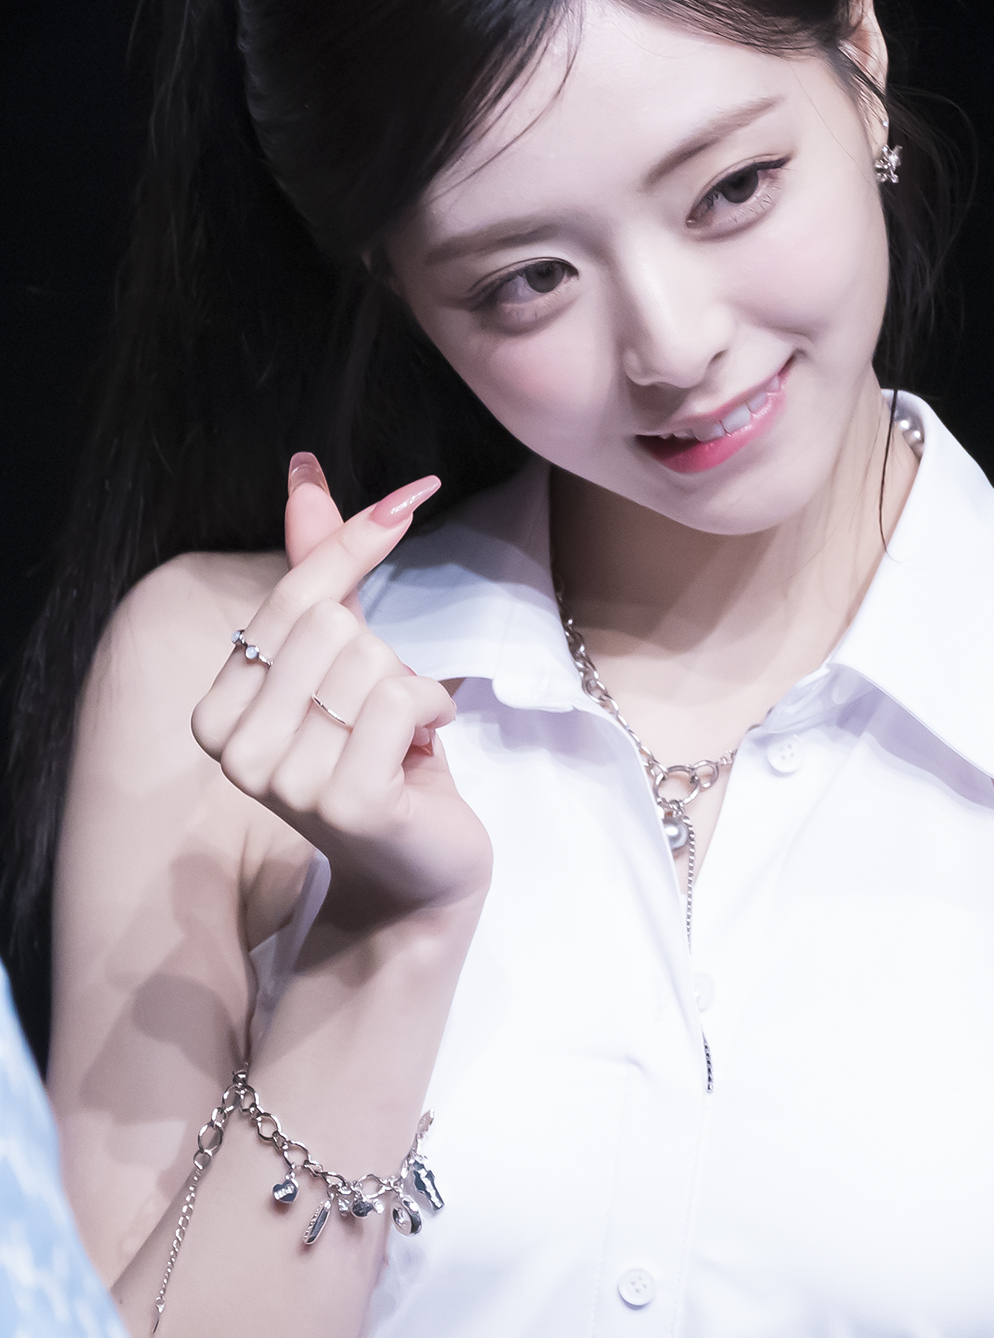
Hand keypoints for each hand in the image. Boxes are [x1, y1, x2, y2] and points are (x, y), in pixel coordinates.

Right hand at [191, 455, 491, 926]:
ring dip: (411, 685)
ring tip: (400, 735)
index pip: (294, 593)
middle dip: (382, 654)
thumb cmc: (378, 754)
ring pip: (367, 658)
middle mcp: (235, 749)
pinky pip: (397, 696)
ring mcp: (284, 780)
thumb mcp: (342, 658)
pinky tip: (421, 747)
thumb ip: (318, 569)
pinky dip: (430, 707)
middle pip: (331, 623)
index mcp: (218, 710)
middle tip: (385, 709)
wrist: (419, 867)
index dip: (356, 544)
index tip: (413, 496)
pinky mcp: (344, 801)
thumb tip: (304, 470)